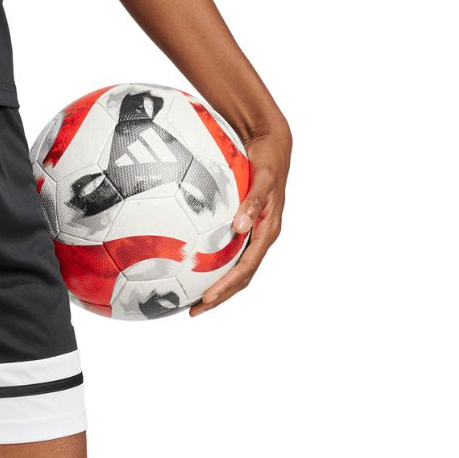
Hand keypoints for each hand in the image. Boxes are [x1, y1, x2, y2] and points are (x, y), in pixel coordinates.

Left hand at [190, 119, 290, 317]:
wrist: (272, 145)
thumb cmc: (268, 160)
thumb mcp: (264, 178)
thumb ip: (253, 202)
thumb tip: (240, 226)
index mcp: (268, 232)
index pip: (246, 269)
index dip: (227, 286)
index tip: (207, 299)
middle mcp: (259, 238)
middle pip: (239, 278)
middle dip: (218, 297)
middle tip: (193, 311)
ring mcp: (250, 235)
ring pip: (232, 268)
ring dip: (213, 286)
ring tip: (188, 300)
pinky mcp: (241, 228)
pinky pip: (225, 251)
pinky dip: (209, 264)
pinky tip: (186, 267)